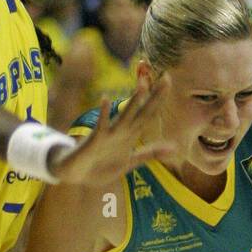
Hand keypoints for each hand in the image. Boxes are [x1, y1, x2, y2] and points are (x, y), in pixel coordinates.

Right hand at [52, 74, 177, 187]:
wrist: (77, 175)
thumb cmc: (102, 166)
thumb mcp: (130, 161)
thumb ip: (150, 153)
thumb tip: (174, 148)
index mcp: (131, 134)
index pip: (149, 114)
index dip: (159, 99)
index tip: (168, 80)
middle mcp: (122, 130)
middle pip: (142, 111)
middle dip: (154, 96)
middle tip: (166, 77)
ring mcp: (109, 134)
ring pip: (125, 116)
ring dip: (133, 102)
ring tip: (143, 85)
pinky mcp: (95, 140)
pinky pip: (100, 125)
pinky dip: (103, 114)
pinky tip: (105, 99)